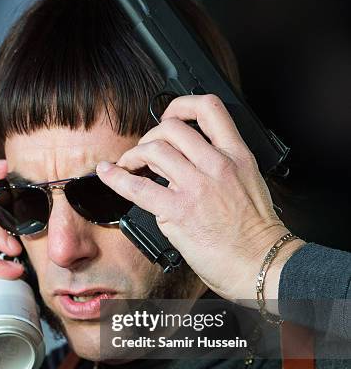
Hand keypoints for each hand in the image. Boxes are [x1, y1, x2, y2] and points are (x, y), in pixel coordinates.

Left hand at [96, 94, 304, 302]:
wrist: (261, 263)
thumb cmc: (256, 232)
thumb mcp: (250, 183)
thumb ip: (222, 166)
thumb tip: (186, 164)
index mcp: (237, 156)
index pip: (209, 109)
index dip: (182, 105)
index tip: (170, 115)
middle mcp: (217, 165)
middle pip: (172, 128)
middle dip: (151, 136)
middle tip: (144, 151)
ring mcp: (197, 186)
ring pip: (154, 150)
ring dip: (133, 156)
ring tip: (129, 166)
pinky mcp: (179, 211)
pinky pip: (138, 187)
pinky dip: (116, 178)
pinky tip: (108, 174)